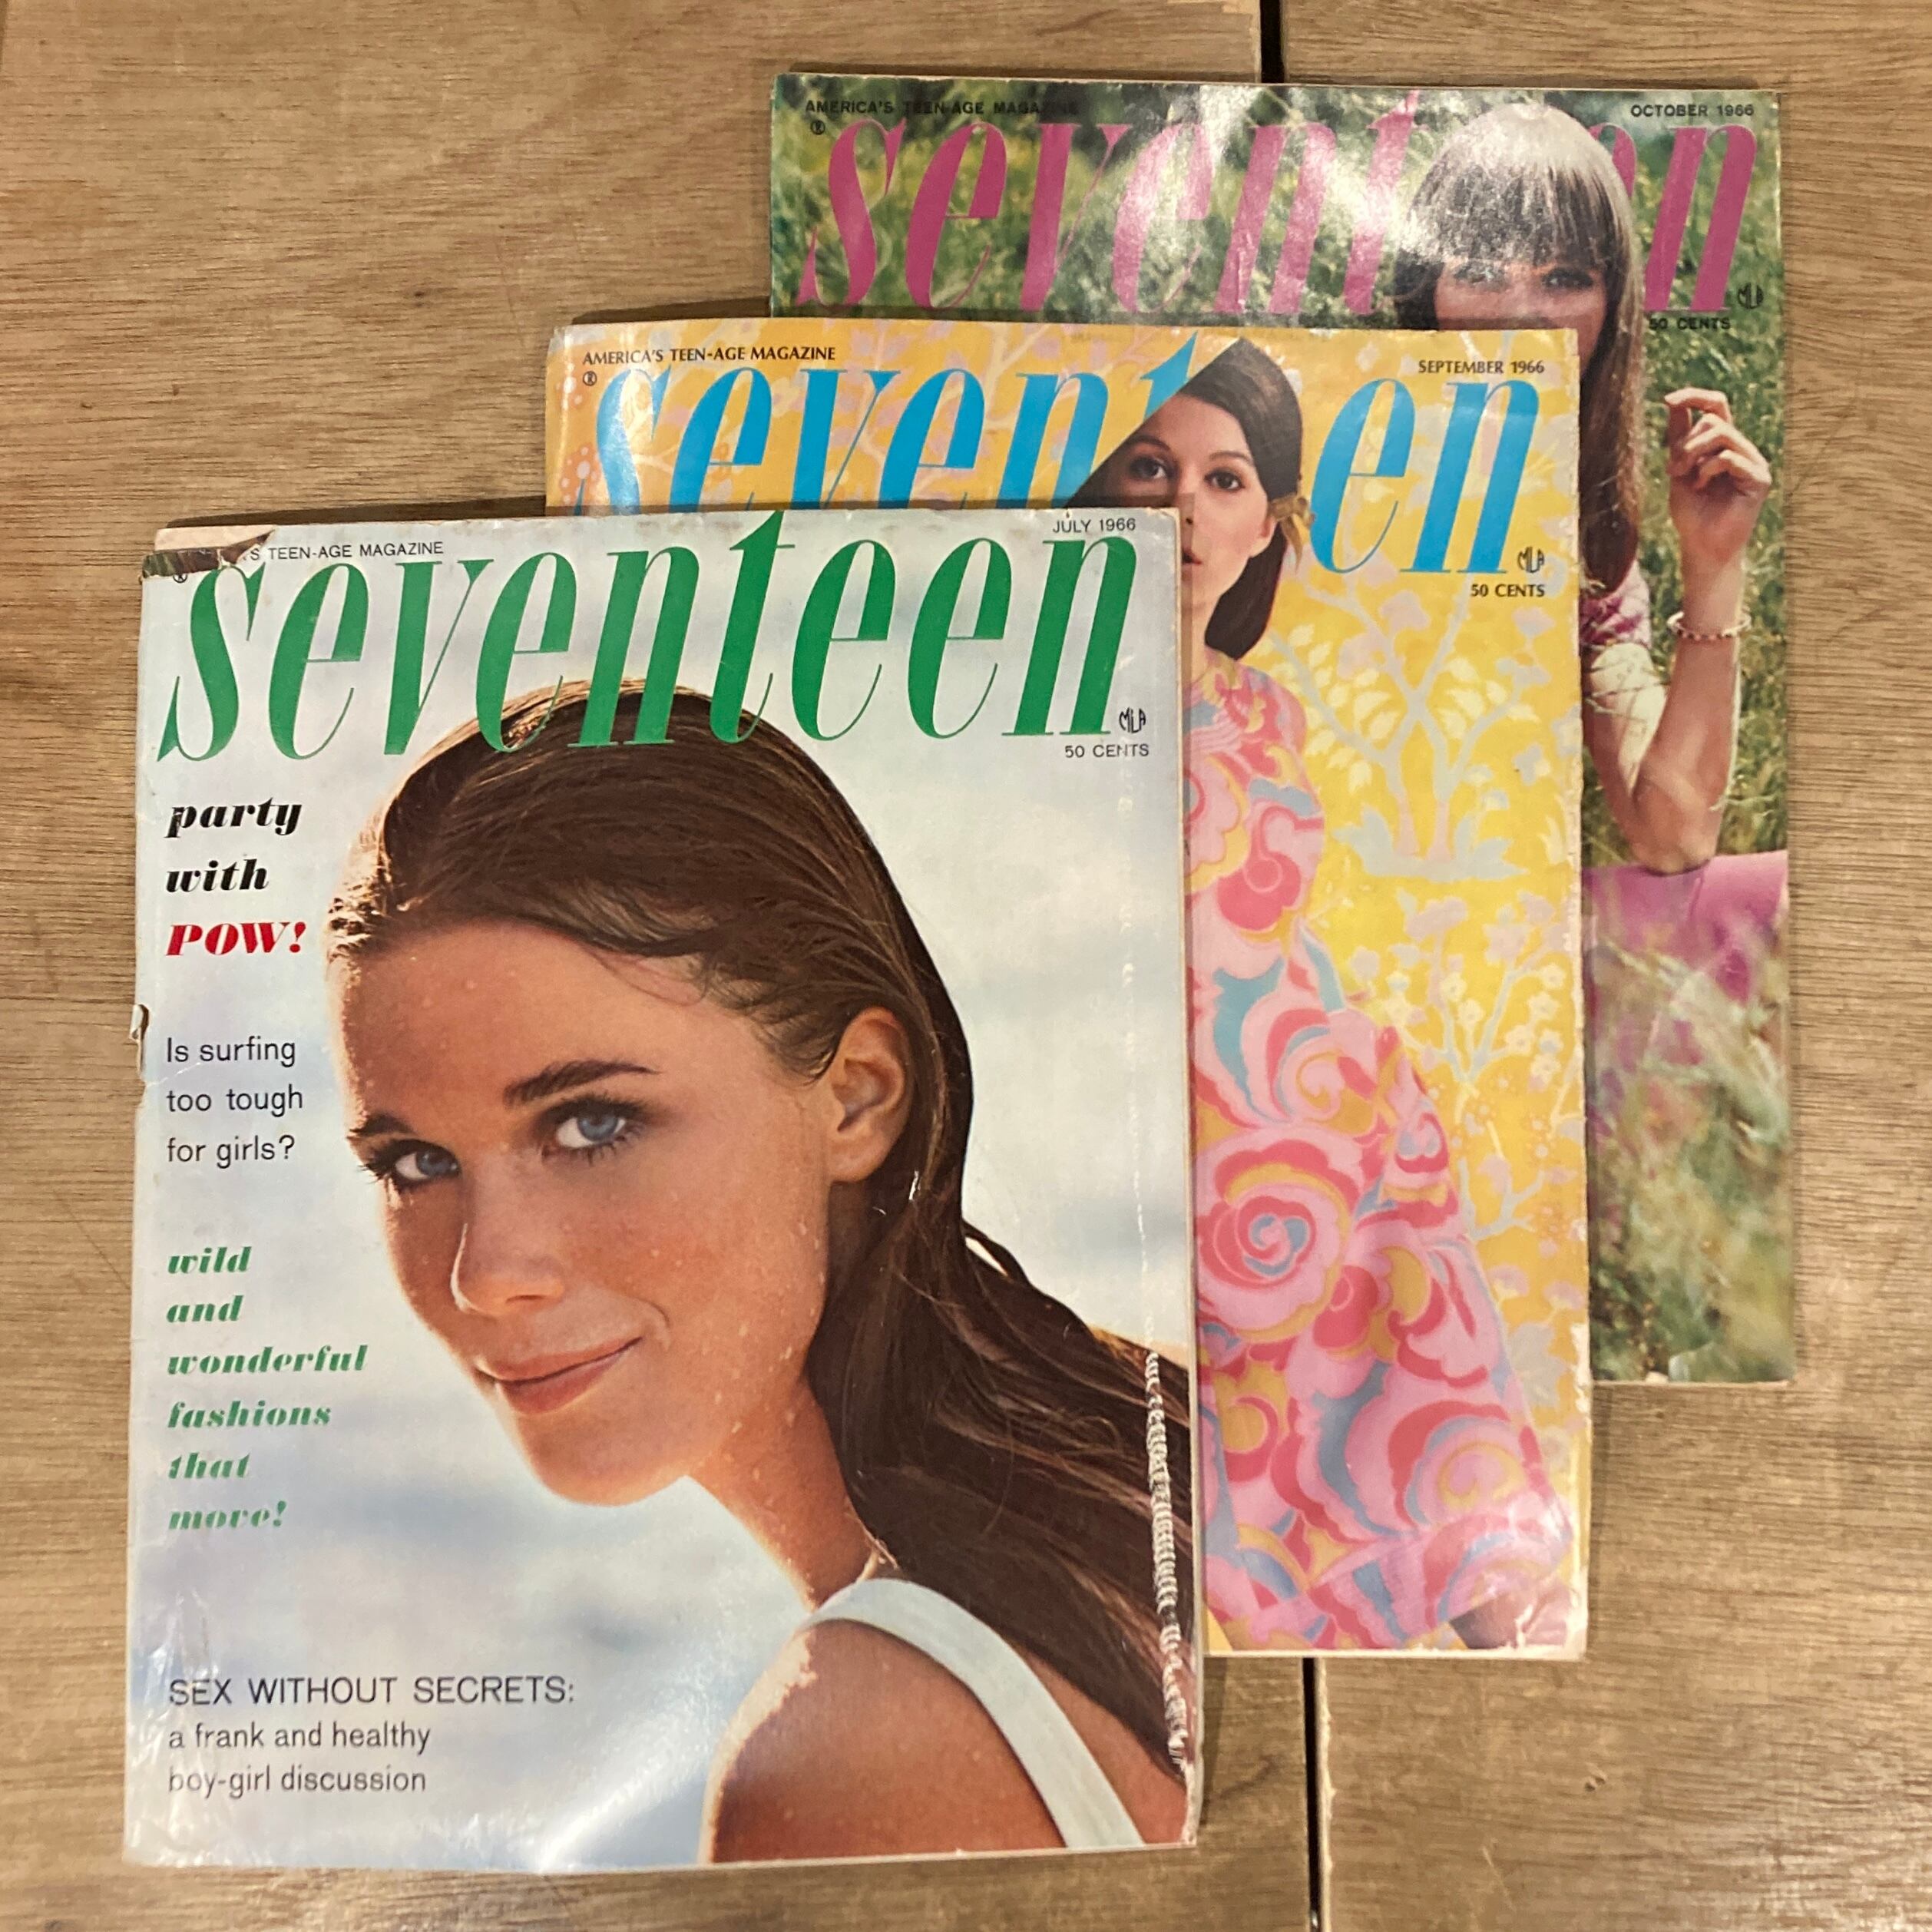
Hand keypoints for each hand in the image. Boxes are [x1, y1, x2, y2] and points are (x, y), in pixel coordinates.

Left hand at [1665, 388, 1771, 583]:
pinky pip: (1729, 457)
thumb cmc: (1691, 512)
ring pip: (1722, 432)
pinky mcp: (1759, 478)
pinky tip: (1701, 486)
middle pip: (1714, 418)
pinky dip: (1708, 469)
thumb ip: (1679, 439)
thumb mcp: (1679, 469)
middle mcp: (1741, 448)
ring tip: (1685, 476)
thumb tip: (1672, 403)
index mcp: (1723, 444)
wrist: (1701, 546)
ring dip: (1693, 453)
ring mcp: (1753, 461)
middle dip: (1686, 442)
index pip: (1716, 406)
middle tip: (1674, 469)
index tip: (1668, 399)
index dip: (1694, 396)